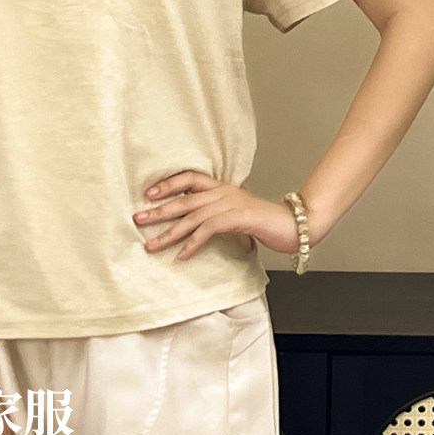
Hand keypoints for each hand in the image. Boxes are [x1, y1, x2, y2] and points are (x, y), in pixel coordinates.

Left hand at [133, 169, 304, 260]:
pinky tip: (181, 256)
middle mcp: (222, 193)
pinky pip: (208, 231)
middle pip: (183, 199)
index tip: (148, 193)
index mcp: (221, 187)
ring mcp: (229, 205)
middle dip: (158, 210)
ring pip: (191, 217)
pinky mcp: (237, 219)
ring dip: (169, 232)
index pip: (189, 178)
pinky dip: (192, 244)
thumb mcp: (237, 211)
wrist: (295, 224)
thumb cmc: (266, 221)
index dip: (168, 184)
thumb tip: (195, 221)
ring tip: (151, 244)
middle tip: (138, 219)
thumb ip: (217, 212)